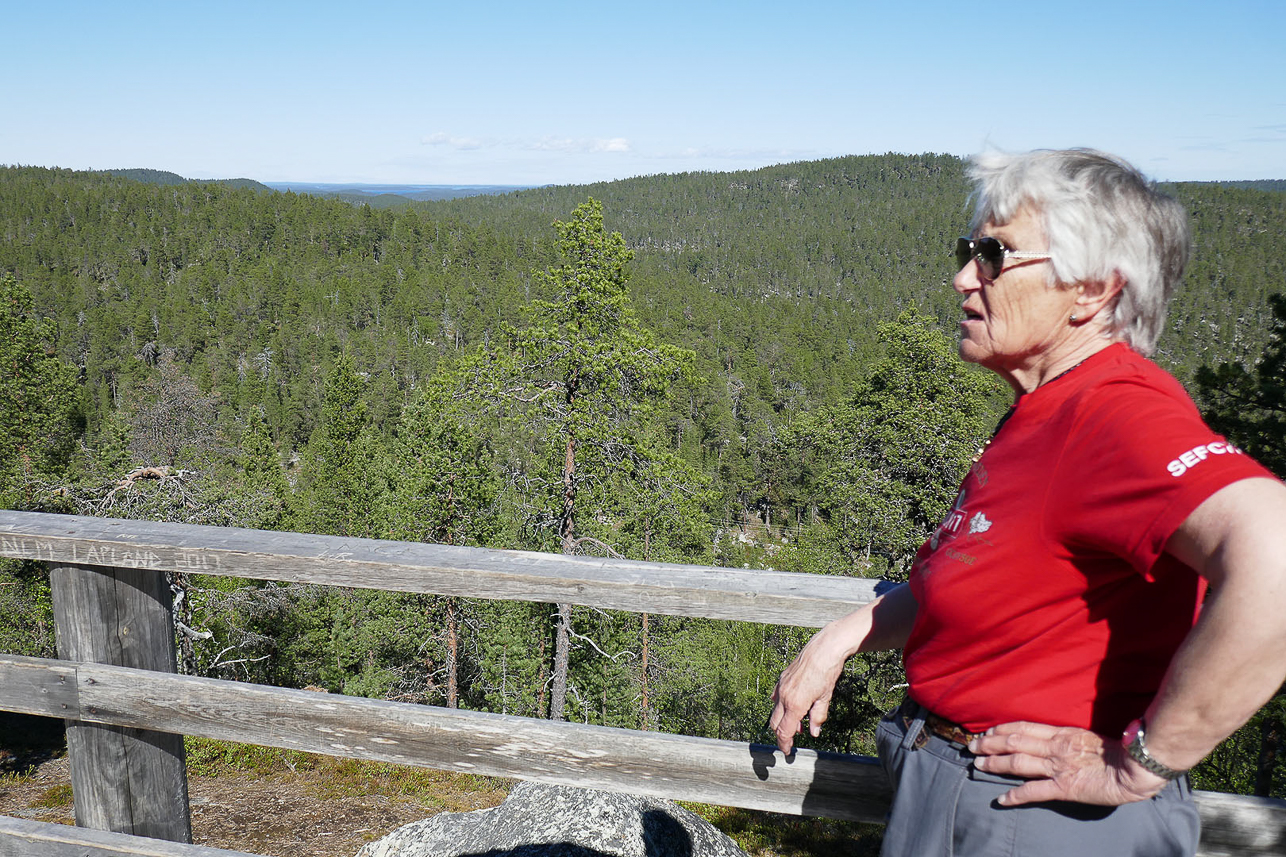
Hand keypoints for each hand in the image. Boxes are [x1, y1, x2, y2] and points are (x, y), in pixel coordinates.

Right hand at [768, 627, 848, 754]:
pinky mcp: (782, 679)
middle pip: (775, 723)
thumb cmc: (826, 672)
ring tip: (798, 724)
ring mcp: (781, 686)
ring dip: (783, 720)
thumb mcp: (825, 698)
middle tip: (791, 741)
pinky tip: (791, 707)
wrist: (823, 649)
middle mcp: (784, 696)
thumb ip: (818, 716)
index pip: (784, 731)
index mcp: (795, 704)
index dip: (784, 744)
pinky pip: (776, 697)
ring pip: (775, 710)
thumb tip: (814, 731)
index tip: (787, 751)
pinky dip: (781, 706)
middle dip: (782, 734)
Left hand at [968, 721, 1169, 806]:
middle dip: (990, 744)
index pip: (1023, 728)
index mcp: (1061, 733)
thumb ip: (1068, 738)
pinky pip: (1035, 791)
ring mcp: (1058, 768)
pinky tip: (1002, 799)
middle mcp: (1055, 748)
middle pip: (1014, 742)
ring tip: (978, 765)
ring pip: (1018, 762)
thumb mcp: (1087, 737)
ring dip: (996, 764)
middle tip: (972, 746)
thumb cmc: (1118, 751)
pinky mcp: (1065, 788)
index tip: (987, 732)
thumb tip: (1051, 738)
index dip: (1002, 730)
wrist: (1136, 767)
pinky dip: (1016, 795)